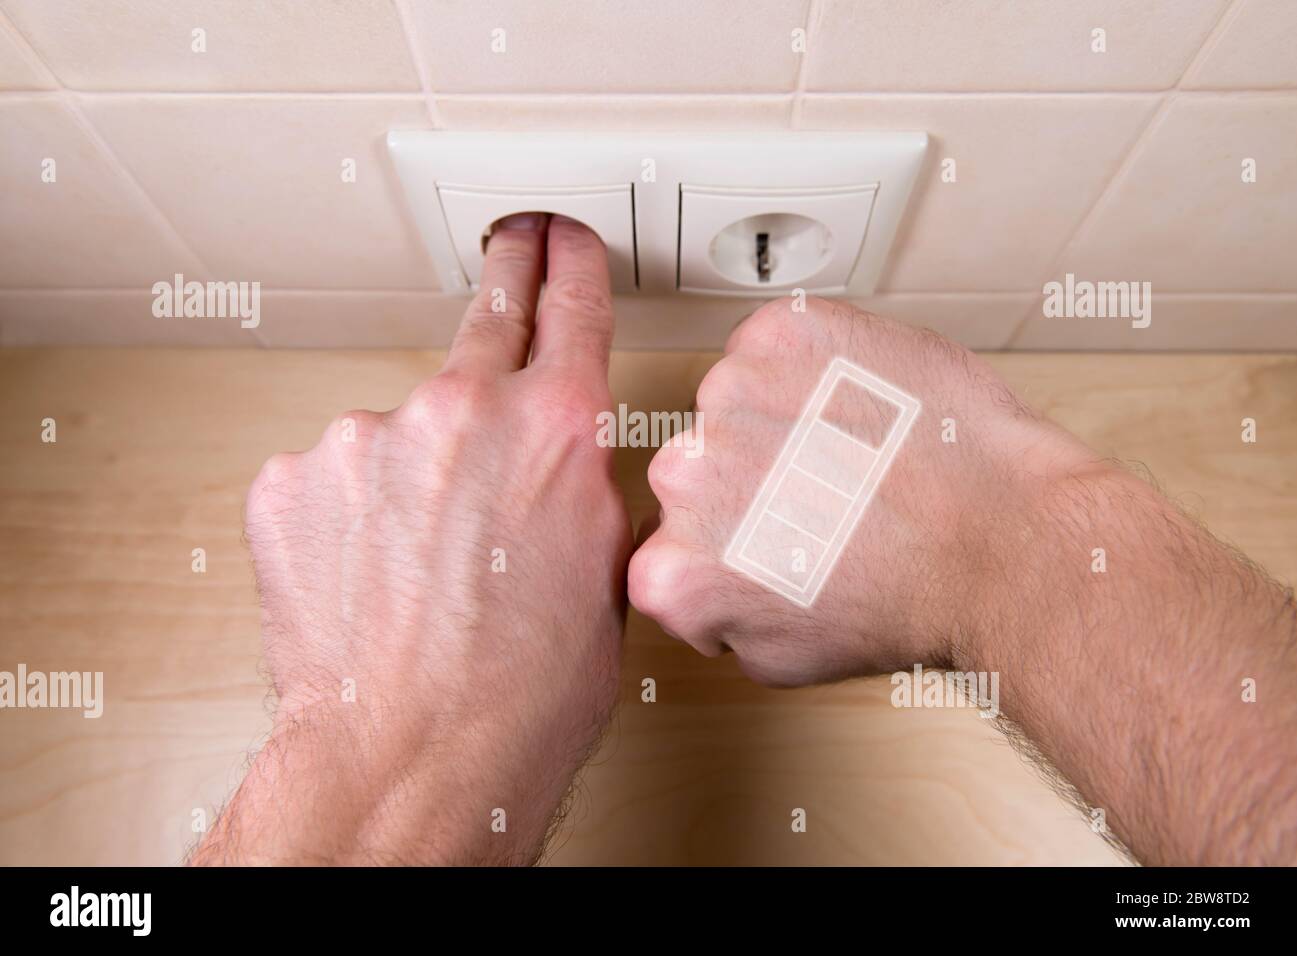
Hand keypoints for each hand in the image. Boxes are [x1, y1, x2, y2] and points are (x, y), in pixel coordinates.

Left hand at [194, 214, 629, 864]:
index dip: (570, 262)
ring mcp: (367, 439)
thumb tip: (561, 469)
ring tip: (423, 563)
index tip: (561, 239)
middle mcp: (461, 411)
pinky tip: (370, 573)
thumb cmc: (518, 695)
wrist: (411, 757)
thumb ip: (580, 490)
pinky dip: (349, 512)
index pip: (570, 305)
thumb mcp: (605, 577)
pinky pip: (332, 475)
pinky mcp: (294, 478)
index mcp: (555, 430)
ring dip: (413, 471)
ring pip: (401, 428)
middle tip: (511, 247)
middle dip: (507, 275)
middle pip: (486, 319)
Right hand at [629, 296, 1092, 685]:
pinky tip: (864, 404)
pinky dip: (815, 364)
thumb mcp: (785, 658)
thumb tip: (716, 583)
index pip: (669, 545)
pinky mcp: (781, 334)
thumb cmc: (911, 602)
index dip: (725, 546)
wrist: (1000, 538)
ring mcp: (729, 393)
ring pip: (736, 401)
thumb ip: (719, 616)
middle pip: (698, 466)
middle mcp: (683, 475)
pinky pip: (777, 343)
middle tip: (824, 497)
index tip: (771, 545)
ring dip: (780, 417)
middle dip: (748, 479)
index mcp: (669, 571)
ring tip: (856, 451)